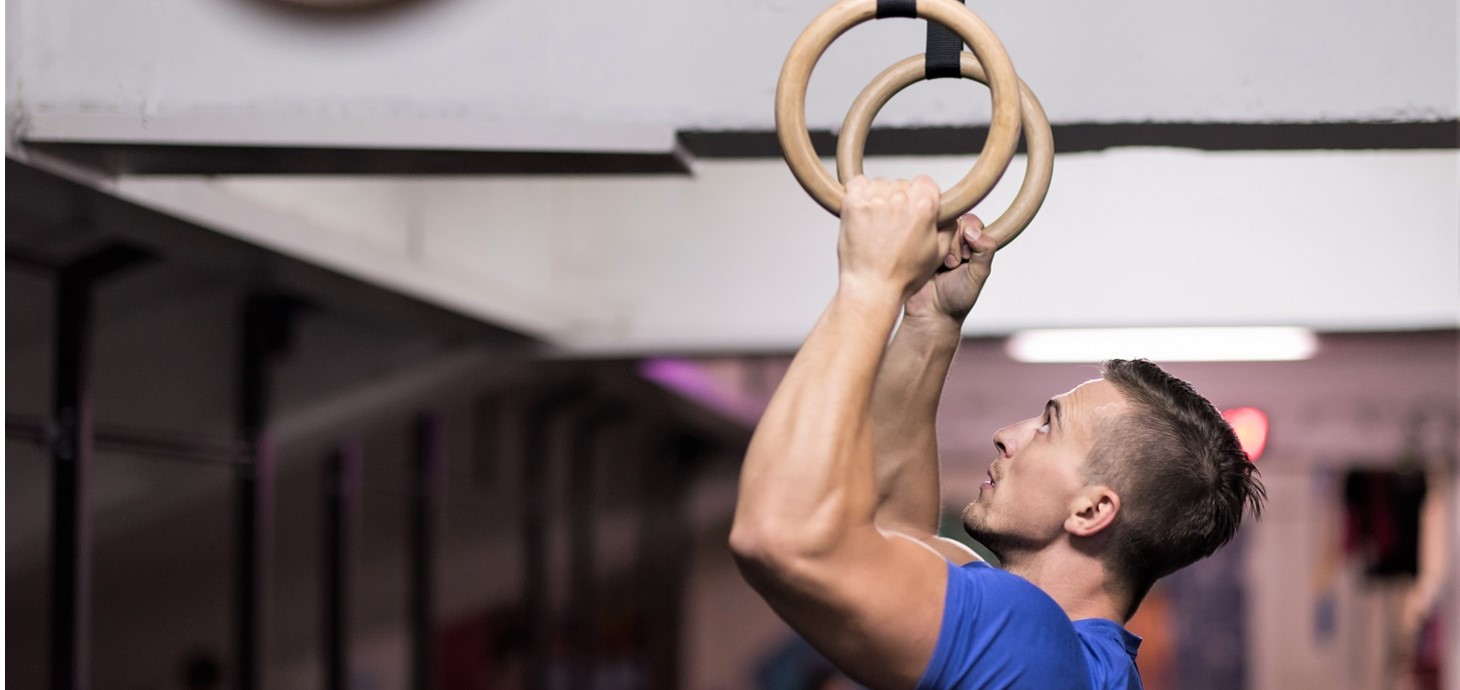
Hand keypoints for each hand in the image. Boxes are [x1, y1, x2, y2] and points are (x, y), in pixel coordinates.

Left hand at [836, 176, 942, 300]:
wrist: (871, 288)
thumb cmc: (903, 276)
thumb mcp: (938, 253)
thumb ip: (947, 227)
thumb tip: (947, 213)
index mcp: (925, 205)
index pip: (925, 183)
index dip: (921, 196)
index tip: (914, 210)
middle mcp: (900, 198)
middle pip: (902, 184)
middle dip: (899, 200)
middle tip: (893, 224)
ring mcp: (875, 199)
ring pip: (879, 184)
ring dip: (879, 198)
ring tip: (877, 224)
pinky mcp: (853, 204)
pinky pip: (856, 184)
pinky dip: (858, 194)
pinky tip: (862, 213)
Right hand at [903, 214, 996, 324]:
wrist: (930, 313)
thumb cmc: (957, 298)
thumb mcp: (978, 275)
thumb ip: (984, 251)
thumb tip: (972, 229)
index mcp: (972, 245)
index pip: (973, 223)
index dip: (971, 237)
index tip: (967, 259)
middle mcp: (953, 240)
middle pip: (956, 222)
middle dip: (956, 244)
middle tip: (952, 265)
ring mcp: (935, 242)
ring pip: (939, 226)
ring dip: (942, 247)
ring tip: (941, 266)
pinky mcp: (918, 245)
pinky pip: (921, 233)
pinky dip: (927, 245)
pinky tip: (928, 262)